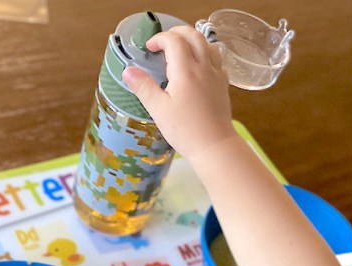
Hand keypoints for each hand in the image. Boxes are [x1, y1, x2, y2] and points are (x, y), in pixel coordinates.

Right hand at [121, 26, 236, 160]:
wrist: (214, 146)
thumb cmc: (185, 130)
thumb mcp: (158, 109)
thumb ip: (143, 87)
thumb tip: (128, 71)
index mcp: (186, 70)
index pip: (173, 40)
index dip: (159, 39)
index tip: (149, 48)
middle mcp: (204, 67)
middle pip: (194, 35)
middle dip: (177, 32)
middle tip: (163, 42)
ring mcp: (216, 74)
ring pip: (208, 44)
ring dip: (193, 40)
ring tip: (181, 50)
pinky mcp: (223, 84)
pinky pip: (217, 60)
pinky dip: (205, 54)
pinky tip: (198, 67)